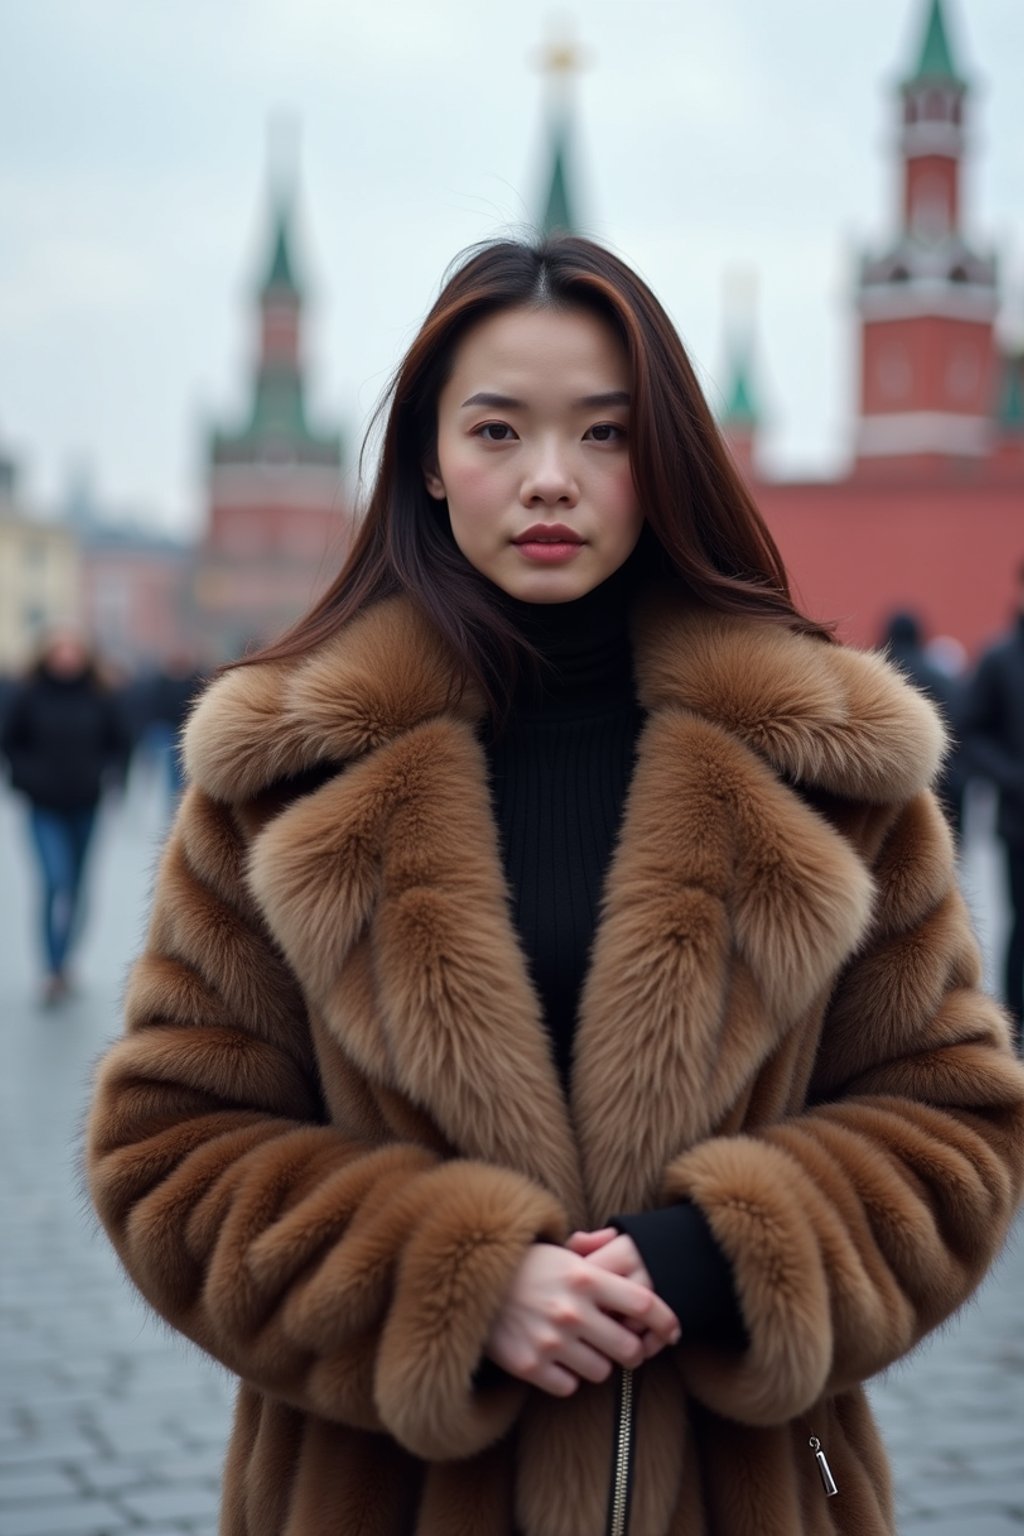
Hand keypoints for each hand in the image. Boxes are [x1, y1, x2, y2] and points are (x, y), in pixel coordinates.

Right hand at [484, 1242, 680, 1397]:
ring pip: (600, 1372)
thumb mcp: (561, 1253)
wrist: (469, 1280)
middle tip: (625, 1350)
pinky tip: (556, 1360)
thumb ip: (595, 1258)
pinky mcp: (531, 1365)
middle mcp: (573, 1310)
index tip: (673, 1332)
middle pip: (629, 1348)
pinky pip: (568, 1386)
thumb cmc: (523, 1265)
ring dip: (596, 1364)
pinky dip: (566, 1378)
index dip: (665, 1321)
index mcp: (585, 1277)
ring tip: (581, 1350)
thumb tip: (623, 1246)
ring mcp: (552, 1340)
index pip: (643, 1304)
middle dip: (632, 1353)